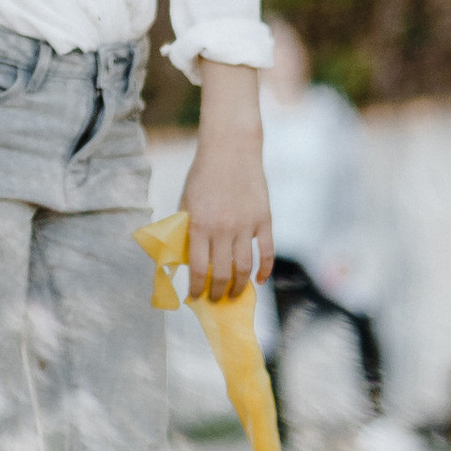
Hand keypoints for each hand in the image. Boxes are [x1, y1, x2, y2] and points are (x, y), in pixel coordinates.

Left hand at [179, 135, 272, 304]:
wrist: (230, 150)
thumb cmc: (203, 176)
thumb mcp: (186, 202)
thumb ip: (185, 230)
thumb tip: (183, 260)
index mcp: (199, 225)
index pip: (198, 269)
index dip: (196, 288)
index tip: (195, 298)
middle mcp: (223, 229)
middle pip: (222, 273)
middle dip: (217, 292)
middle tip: (215, 300)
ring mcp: (246, 225)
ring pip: (245, 268)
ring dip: (239, 286)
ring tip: (234, 294)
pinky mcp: (264, 220)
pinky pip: (267, 252)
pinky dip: (265, 270)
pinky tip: (259, 281)